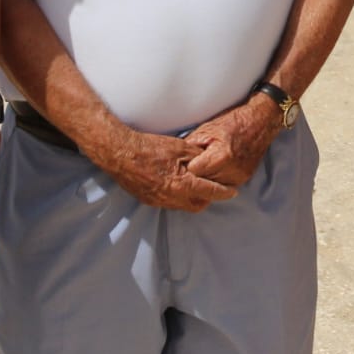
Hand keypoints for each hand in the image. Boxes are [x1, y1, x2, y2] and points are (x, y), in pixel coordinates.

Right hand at [101, 129, 238, 211]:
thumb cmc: (150, 148)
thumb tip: (208, 162)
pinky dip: (177, 196)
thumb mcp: (180, 148)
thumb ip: (197, 158)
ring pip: (182, 205)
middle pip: (197, 205)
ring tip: (195, 185)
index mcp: (182, 185)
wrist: (120, 153)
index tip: (233, 192)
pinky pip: (168, 203)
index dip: (223, 192)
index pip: (209, 192)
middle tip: (214, 188)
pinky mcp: (147, 200)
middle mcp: (170, 198)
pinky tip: (176, 184)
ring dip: (191, 198)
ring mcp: (158, 201)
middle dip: (207, 198)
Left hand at [185, 102, 280, 188]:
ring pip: (213, 187)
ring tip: (206, 164)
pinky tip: (217, 167)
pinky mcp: (244, 179)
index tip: (185, 162)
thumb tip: (176, 158)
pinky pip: (224, 185)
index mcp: (220, 157)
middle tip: (194, 164)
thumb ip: (190, 146)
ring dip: (208, 179)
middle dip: (196, 175)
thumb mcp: (206, 129)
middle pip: (203, 183)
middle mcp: (232, 171)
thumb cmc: (233, 122)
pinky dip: (218, 178)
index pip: (193, 173)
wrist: (260, 121)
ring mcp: (239, 177)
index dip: (187, 166)